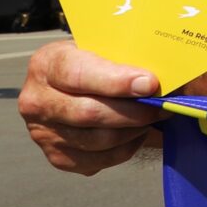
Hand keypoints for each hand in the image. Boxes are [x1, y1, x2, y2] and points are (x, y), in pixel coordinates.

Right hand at [19, 40, 161, 174]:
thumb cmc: (95, 60)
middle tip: (163, 106)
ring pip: (97, 140)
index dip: (116, 81)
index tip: (150, 84)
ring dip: (134, 131)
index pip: (79, 75)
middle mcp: (36, 100)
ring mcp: (42, 132)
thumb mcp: (103, 47)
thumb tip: (170, 74)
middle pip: (88, 113)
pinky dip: (125, 148)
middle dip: (134, 111)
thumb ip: (126, 57)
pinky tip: (138, 133)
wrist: (71, 82)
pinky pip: (98, 160)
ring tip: (154, 118)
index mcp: (46, 64)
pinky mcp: (56, 156)